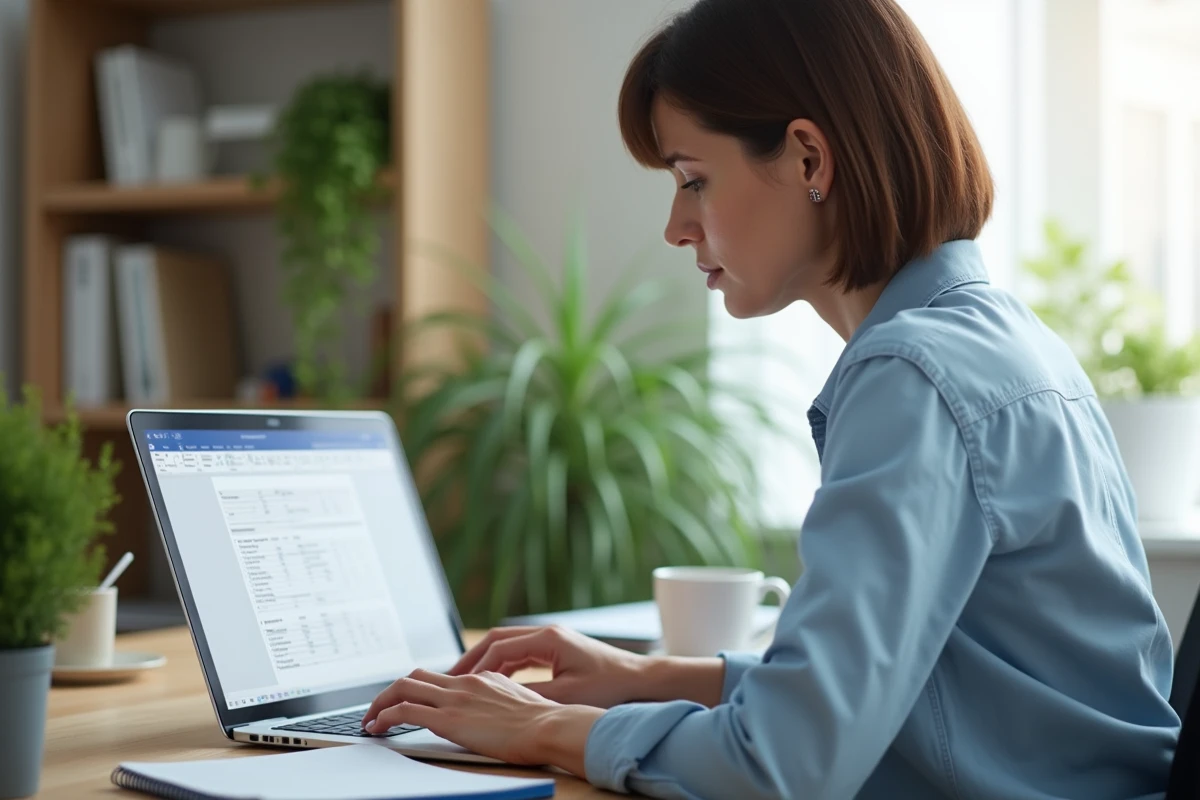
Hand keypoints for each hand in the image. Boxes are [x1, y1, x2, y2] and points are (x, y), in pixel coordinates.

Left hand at [360, 668, 601, 775]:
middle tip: (380, 707)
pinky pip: (404, 711)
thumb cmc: (545, 723)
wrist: (549, 726)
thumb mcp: (522, 704)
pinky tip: (377, 729)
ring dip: (380, 703)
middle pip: (417, 676)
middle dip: (393, 690)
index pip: (444, 678)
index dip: (422, 689)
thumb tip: (497, 713)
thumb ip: (503, 702)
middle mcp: (465, 683)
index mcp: (484, 679)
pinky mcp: (448, 718)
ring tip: (370, 720)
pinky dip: (384, 717)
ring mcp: (455, 698)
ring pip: (403, 688)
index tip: (413, 702)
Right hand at [449, 625, 648, 707]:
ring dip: (487, 661)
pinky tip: (494, 682)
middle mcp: (548, 633)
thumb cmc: (610, 686)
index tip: (458, 684)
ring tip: (466, 680)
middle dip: (473, 658)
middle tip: (450, 677)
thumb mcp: (567, 696)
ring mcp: (553, 639)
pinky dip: (504, 665)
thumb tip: (499, 700)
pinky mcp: (558, 649)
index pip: (499, 647)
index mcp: (547, 639)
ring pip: (509, 645)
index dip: (475, 667)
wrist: (641, 680)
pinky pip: (522, 653)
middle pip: (498, 639)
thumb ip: (531, 696)